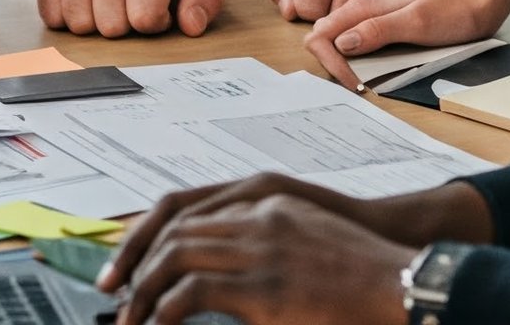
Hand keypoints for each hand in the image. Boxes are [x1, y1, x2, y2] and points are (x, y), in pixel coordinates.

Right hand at [37, 0, 222, 37]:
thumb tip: (192, 25)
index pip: (145, 18)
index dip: (155, 21)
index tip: (157, 5)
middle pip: (111, 27)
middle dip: (125, 24)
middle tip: (131, 1)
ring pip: (80, 26)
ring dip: (97, 22)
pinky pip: (54, 20)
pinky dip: (70, 18)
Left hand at [103, 175, 369, 293]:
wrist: (399, 282)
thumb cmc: (360, 267)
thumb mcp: (305, 237)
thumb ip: (265, 238)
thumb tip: (225, 268)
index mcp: (265, 196)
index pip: (185, 203)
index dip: (147, 228)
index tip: (123, 254)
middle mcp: (257, 211)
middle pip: (172, 226)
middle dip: (133, 257)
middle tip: (110, 288)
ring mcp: (260, 246)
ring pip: (175, 255)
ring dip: (142, 288)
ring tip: (125, 316)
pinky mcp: (262, 286)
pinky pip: (191, 292)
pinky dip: (163, 310)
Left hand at [264, 0, 443, 22]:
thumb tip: (290, 11)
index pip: (308, 6)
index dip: (311, 9)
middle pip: (341, 15)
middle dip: (337, 18)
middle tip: (342, 2)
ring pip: (372, 18)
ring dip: (365, 21)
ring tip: (364, 2)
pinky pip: (403, 11)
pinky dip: (394, 14)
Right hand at [302, 0, 504, 89]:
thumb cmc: (452, 9)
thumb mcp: (416, 22)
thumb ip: (377, 30)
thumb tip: (341, 43)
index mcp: (363, 6)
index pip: (321, 33)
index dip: (330, 61)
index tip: (353, 82)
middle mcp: (363, 10)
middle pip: (325, 38)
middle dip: (330, 64)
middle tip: (355, 86)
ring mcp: (374, 20)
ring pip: (340, 43)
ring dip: (342, 64)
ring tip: (360, 84)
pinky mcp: (386, 29)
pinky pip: (360, 46)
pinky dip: (358, 62)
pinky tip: (370, 73)